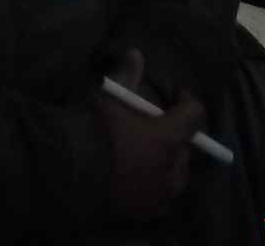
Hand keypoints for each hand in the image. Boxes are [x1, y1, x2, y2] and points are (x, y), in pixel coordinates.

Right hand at [95, 47, 206, 225]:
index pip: (194, 115)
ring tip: (151, 153)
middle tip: (158, 125)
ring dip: (169, 161)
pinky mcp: (146, 211)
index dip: (187, 101)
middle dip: (176, 134)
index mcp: (167, 137)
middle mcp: (170, 168)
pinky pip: (162, 196)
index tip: (176, 95)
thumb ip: (126, 75)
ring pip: (176, 174)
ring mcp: (159, 193)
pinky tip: (140, 177)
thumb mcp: (109, 96)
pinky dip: (157, 185)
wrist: (70, 172)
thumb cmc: (94, 130)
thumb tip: (136, 53)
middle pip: (185, 147)